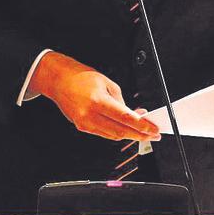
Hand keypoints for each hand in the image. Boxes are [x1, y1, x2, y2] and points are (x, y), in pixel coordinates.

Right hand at [27, 51, 159, 141]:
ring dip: (130, 136)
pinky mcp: (82, 127)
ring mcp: (85, 123)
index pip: (126, 118)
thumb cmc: (83, 78)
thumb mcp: (108, 84)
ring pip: (113, 135)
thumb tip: (135, 114)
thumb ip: (122, 101)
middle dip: (140, 135)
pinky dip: (117, 133)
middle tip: (154, 135)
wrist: (60, 81)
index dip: (142, 126)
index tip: (154, 129)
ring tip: (144, 133)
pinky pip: (104, 134)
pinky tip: (127, 131)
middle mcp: (90, 115)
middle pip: (121, 131)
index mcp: (98, 101)